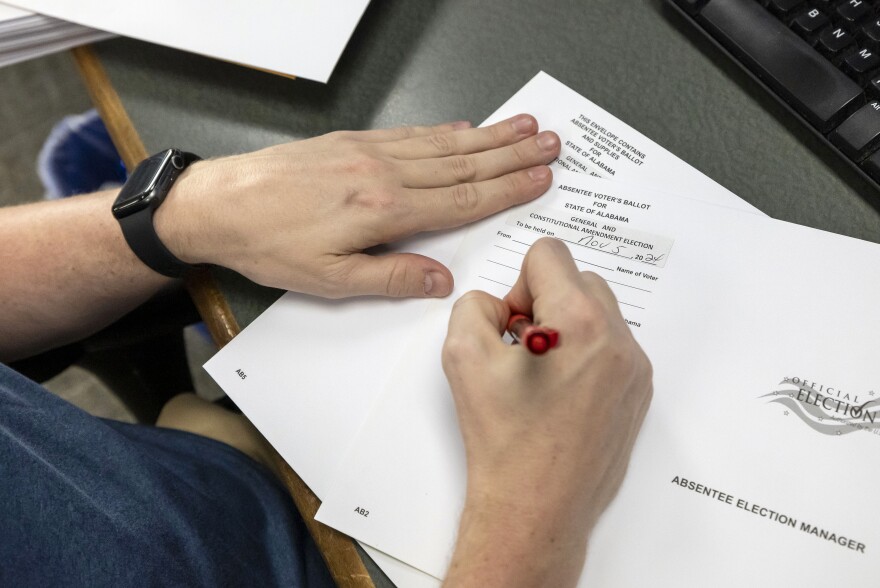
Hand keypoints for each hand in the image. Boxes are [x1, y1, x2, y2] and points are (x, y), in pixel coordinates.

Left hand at [157, 115, 559, 297]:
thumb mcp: (331, 281)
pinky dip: (442, 130)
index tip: (541, 178)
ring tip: (521, 127)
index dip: (507, 189)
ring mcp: (368, 151)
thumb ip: (391, 278)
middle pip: (463, 163)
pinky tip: (461, 127)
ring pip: (442, 144)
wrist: (219, 204)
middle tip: (549, 142)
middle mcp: (383, 173)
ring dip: (486, 136)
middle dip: (511, 154)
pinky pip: (410, 133)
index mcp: (385, 210)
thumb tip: (441, 281)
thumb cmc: (269, 244)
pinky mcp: (351, 141)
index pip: (463, 199)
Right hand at [441, 238, 651, 586]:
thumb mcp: (462, 355)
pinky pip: (611, 345)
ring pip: (597, 312)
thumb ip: (475, 305)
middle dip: (544, 301)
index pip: (549, 254)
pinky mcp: (639, 393)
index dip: (517, 283)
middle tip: (520, 347)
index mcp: (579, 322)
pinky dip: (584, 353)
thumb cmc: (503, 441)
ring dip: (566, 326)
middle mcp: (618, 340)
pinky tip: (560, 392)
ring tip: (540, 373)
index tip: (510, 326)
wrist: (535, 507)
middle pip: (578, 279)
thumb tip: (501, 305)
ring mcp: (634, 368)